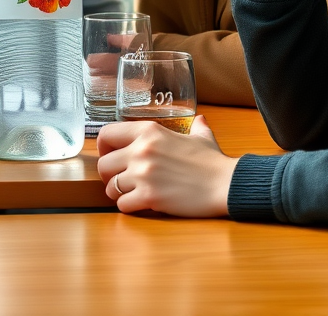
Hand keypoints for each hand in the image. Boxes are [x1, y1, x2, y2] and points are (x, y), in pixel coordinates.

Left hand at [97, 115, 236, 216]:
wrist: (225, 184)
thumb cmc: (212, 161)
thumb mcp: (201, 137)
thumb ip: (195, 126)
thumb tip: (200, 120)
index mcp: (149, 131)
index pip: (106, 134)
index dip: (103, 147)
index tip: (109, 155)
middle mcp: (141, 150)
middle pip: (103, 165)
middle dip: (108, 175)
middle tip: (119, 180)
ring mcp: (144, 174)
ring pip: (110, 187)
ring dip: (118, 193)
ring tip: (131, 194)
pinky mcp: (149, 197)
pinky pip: (122, 205)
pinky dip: (128, 207)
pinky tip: (140, 204)